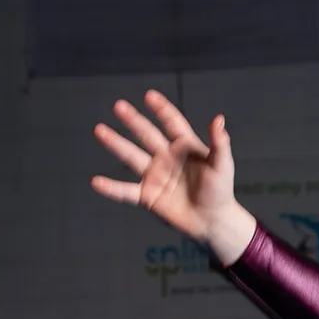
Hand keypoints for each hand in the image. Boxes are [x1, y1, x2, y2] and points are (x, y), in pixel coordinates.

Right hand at [91, 89, 254, 262]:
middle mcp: (166, 158)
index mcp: (184, 146)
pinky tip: (96, 182)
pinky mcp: (148, 196)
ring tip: (99, 130)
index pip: (171, 122)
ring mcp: (155, 176)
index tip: (149, 96)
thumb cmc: (220, 193)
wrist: (213, 222)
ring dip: (116, 143)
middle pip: (146, 134)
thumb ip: (220, 143)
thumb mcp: (222, 165)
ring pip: (131, 156)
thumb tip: (219, 119)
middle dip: (133, 120)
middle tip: (119, 106)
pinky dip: (111, 188)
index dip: (161, 109)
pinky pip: (126, 191)